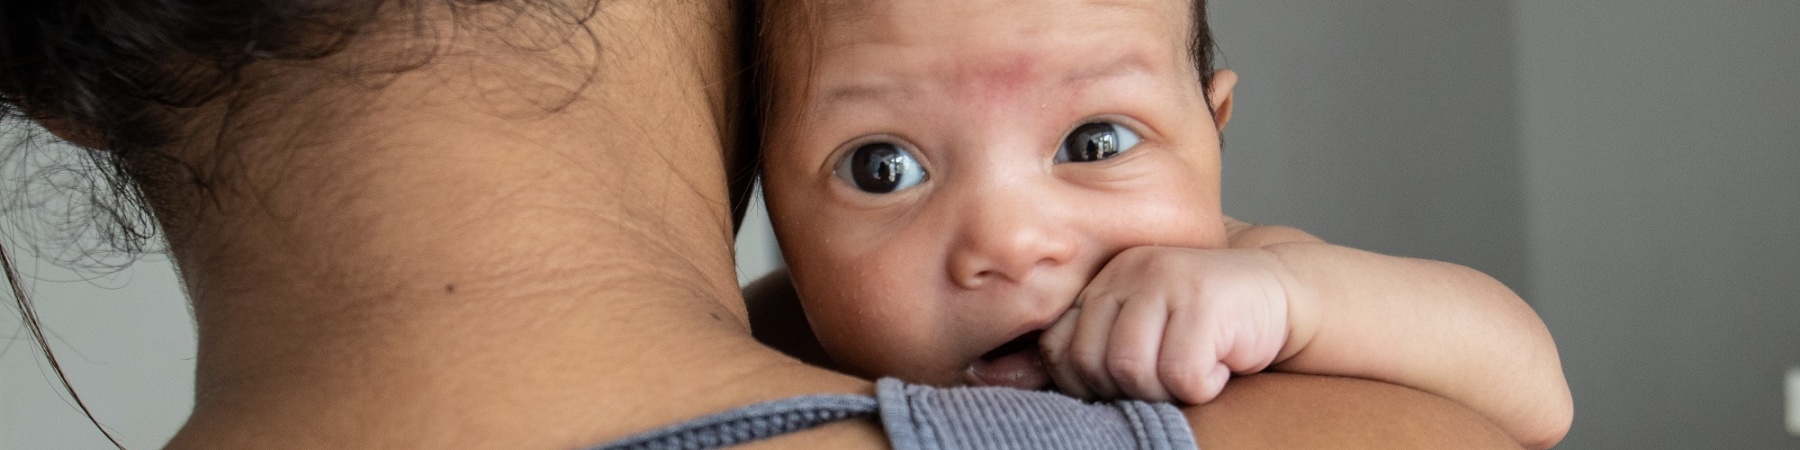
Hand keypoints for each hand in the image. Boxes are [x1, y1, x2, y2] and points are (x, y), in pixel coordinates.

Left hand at [1040, 246, 1292, 403]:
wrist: (1285, 293)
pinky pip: (1181, 374)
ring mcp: (1167, 279)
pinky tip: (1221, 361)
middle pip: (1091, 362)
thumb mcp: (1137, 331)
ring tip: (1194, 365)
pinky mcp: (1207, 298)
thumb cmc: (1205, 324)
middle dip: (1128, 387)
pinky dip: (1204, 383)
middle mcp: (1129, 272)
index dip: (1084, 380)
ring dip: (1167, 388)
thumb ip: (1077, 350)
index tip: (1122, 382)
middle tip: (1169, 371)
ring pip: (1132, 370)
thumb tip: (986, 376)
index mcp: (1104, 280)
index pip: (1058, 346)